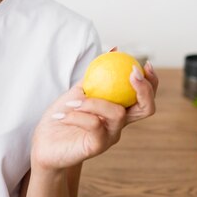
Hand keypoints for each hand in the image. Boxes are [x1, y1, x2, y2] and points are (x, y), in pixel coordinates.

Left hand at [31, 63, 157, 170]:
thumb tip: (115, 49)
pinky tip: (62, 115)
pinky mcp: (97, 147)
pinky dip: (77, 115)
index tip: (144, 64)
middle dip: (144, 89)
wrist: (46, 143)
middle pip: (146, 108)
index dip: (151, 82)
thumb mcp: (78, 91)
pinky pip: (94, 125)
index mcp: (117, 110)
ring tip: (70, 102)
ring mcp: (110, 136)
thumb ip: (95, 75)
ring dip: (93, 102)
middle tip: (131, 74)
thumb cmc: (63, 116)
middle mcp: (118, 124)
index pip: (144, 97)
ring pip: (117, 113)